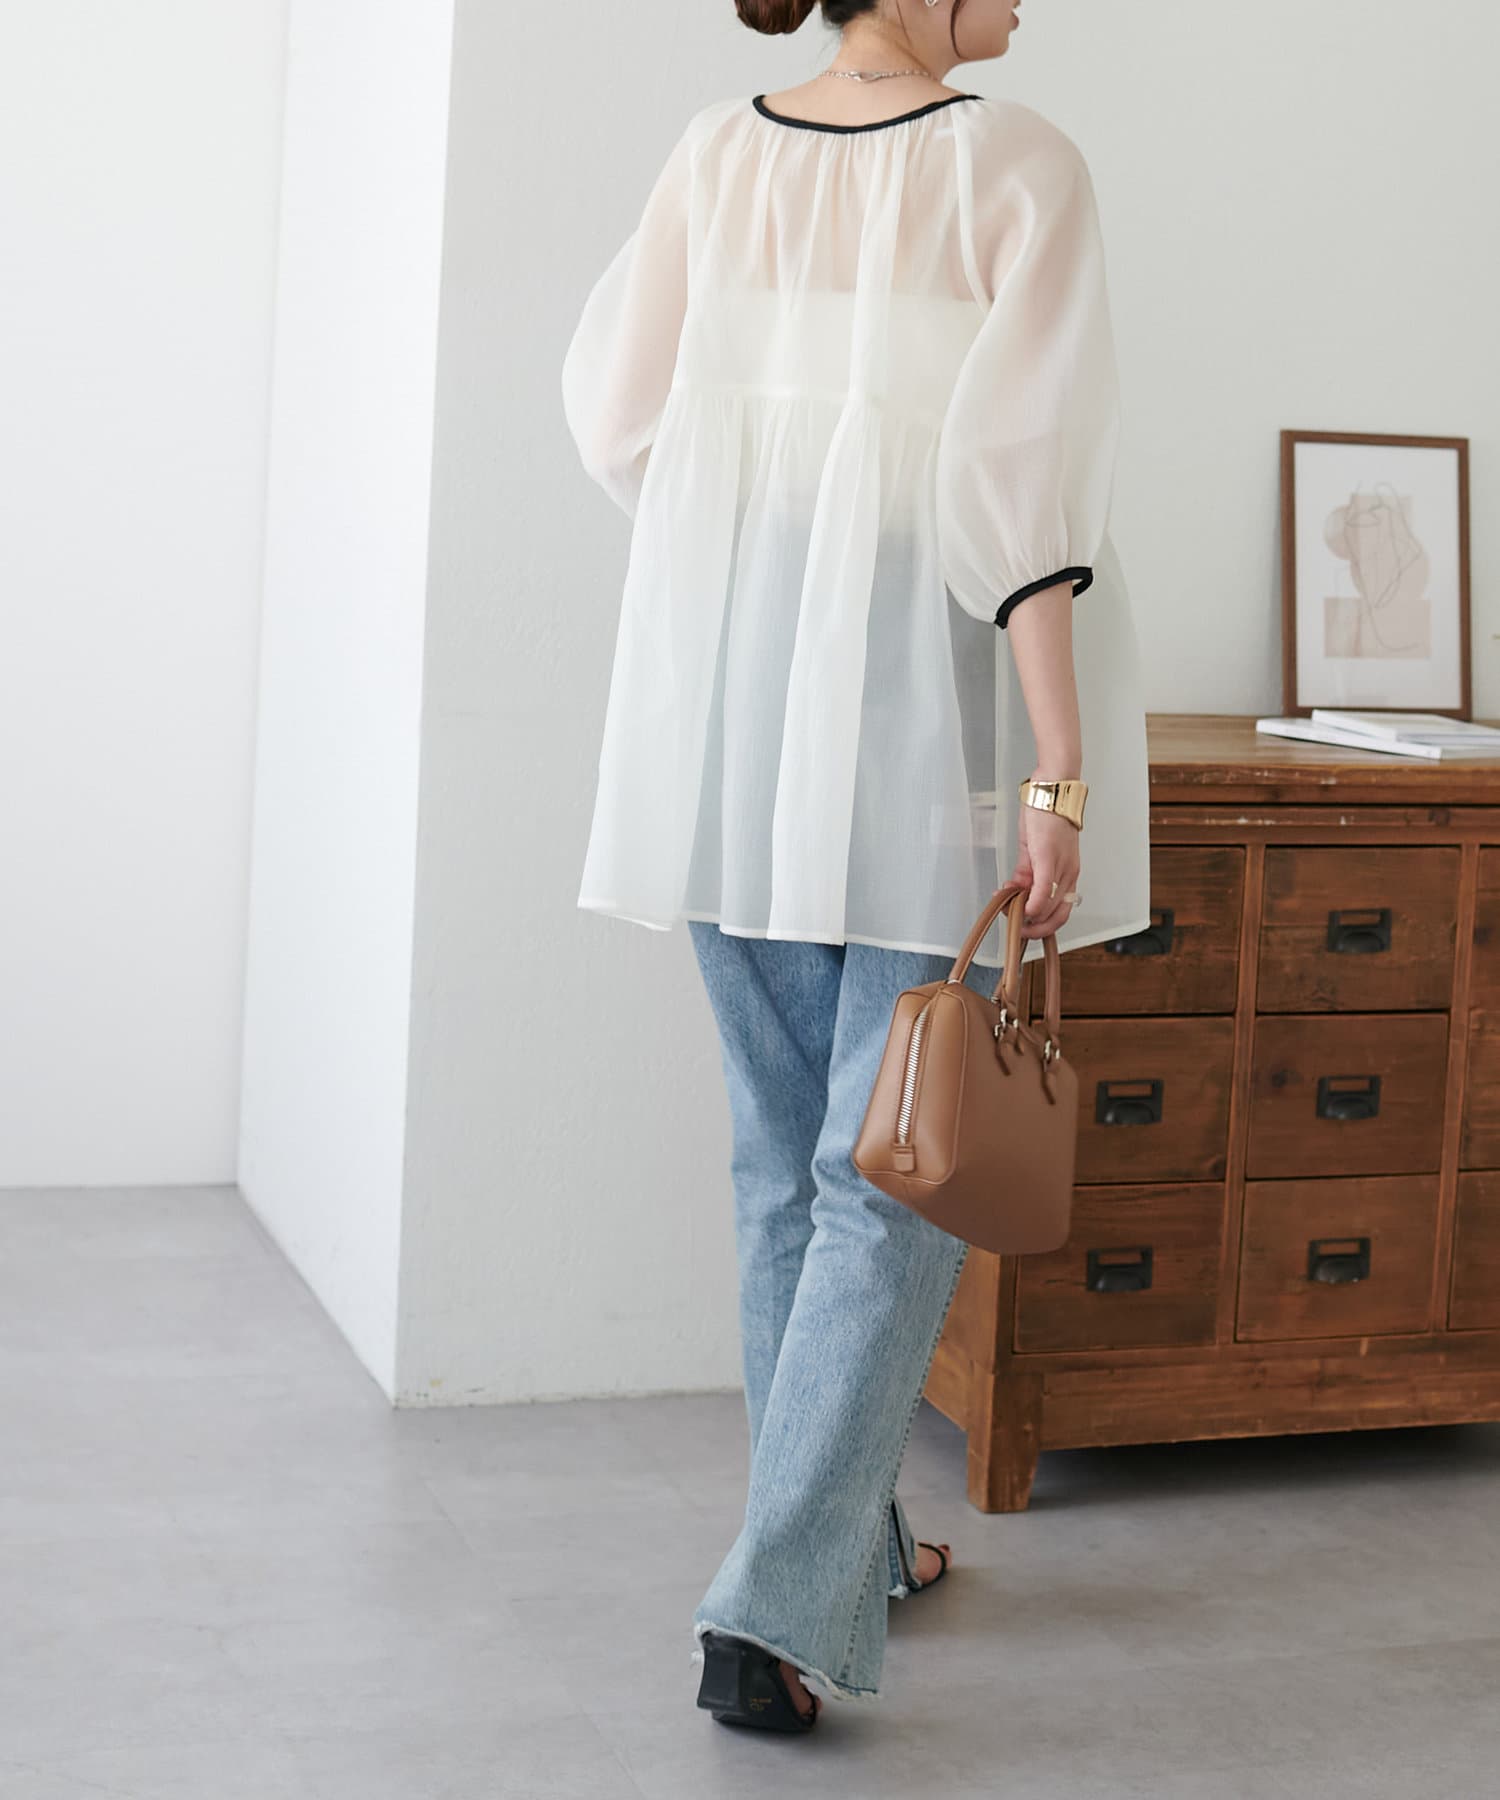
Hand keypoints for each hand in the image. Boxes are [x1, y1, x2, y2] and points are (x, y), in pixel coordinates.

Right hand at [1007, 774, 1081, 939]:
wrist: (1053, 789)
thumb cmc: (1047, 814)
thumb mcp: (1035, 848)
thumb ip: (1026, 872)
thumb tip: (1015, 891)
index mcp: (1068, 873)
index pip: (1060, 912)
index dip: (1042, 925)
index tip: (1022, 925)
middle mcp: (1069, 873)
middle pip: (1057, 917)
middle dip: (1034, 930)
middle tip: (1015, 928)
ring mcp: (1060, 866)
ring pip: (1048, 907)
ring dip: (1025, 916)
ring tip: (1006, 909)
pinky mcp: (1048, 857)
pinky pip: (1042, 890)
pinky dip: (1031, 904)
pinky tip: (1018, 907)